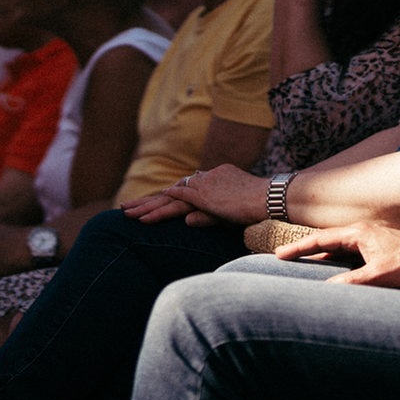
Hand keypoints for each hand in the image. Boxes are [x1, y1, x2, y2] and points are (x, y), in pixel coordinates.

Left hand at [123, 165, 267, 226]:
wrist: (272, 197)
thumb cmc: (261, 206)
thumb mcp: (231, 213)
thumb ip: (209, 215)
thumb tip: (188, 220)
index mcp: (215, 180)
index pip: (185, 189)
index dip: (165, 198)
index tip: (150, 205)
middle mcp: (206, 179)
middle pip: (171, 191)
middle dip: (148, 201)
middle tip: (127, 209)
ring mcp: (204, 186)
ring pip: (169, 197)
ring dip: (147, 207)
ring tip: (127, 215)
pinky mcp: (205, 196)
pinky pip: (177, 202)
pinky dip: (159, 210)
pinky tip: (144, 218)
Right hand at [276, 222, 399, 288]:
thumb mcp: (379, 275)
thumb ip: (352, 282)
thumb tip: (326, 290)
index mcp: (359, 233)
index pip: (321, 239)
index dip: (299, 248)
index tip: (279, 255)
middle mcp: (362, 232)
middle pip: (325, 240)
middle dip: (303, 249)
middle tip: (281, 257)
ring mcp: (369, 239)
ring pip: (337, 246)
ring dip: (319, 254)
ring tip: (300, 263)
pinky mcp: (376, 247)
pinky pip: (348, 252)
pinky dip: (334, 259)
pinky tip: (330, 269)